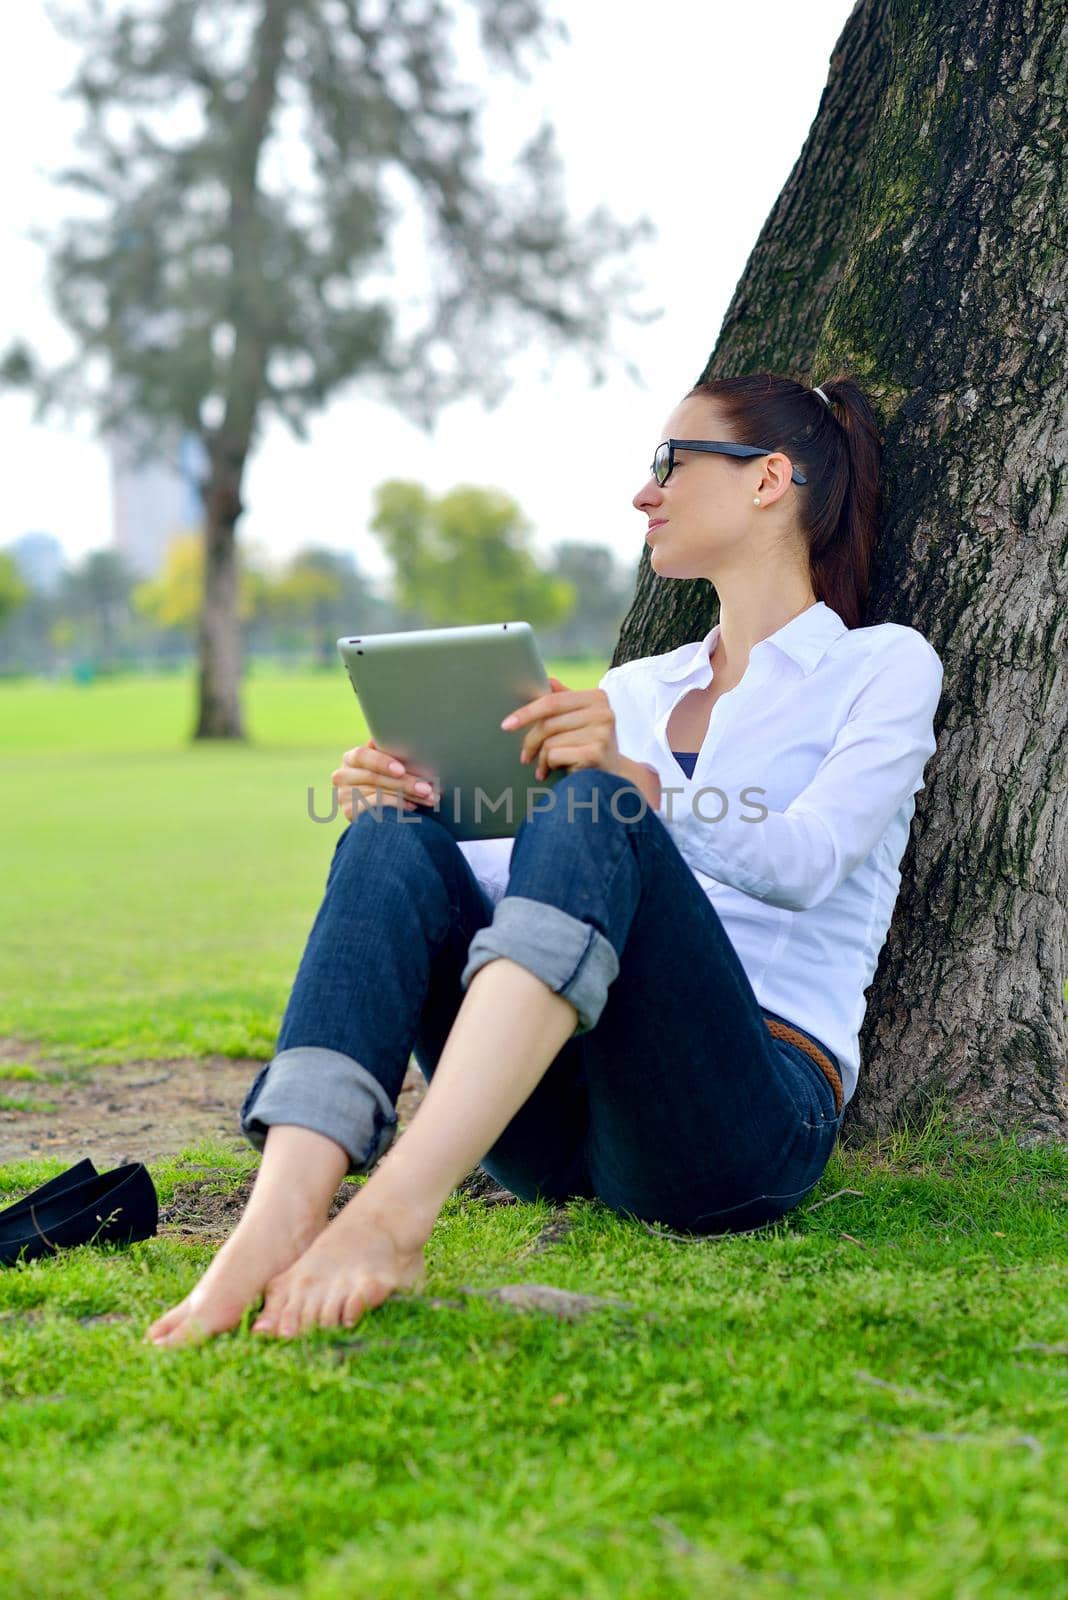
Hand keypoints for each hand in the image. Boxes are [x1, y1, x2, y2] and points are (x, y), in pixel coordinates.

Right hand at [331, 737, 438, 821]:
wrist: (381, 810)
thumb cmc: (391, 778)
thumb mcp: (391, 764)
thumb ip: (391, 752)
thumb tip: (387, 742)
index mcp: (352, 758)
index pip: (362, 755)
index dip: (381, 762)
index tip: (401, 770)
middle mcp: (342, 775)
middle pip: (374, 777)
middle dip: (405, 783)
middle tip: (427, 788)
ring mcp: (343, 795)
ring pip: (378, 794)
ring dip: (407, 796)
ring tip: (429, 798)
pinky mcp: (349, 812)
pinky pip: (375, 809)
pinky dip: (396, 807)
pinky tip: (412, 807)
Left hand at [500, 676, 620, 781]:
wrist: (613, 779)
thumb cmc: (590, 747)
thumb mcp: (580, 721)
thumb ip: (565, 700)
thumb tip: (549, 679)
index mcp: (597, 697)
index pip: (552, 701)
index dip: (526, 712)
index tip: (506, 725)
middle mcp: (603, 712)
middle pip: (548, 722)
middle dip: (531, 741)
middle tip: (525, 757)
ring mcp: (602, 733)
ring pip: (550, 741)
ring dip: (542, 758)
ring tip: (545, 767)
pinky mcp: (596, 753)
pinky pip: (556, 755)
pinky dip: (550, 765)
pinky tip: (556, 771)